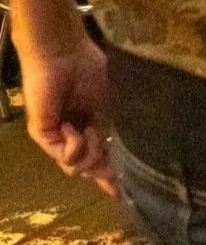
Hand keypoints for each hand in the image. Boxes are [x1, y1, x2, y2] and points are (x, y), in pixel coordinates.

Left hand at [18, 35, 115, 194]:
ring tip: (90, 130)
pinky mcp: (42, 134)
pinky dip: (74, 146)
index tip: (123, 191)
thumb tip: (116, 164)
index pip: (98, 158)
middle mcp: (71, 135)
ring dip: (89, 153)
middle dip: (101, 166)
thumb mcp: (107, 108)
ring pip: (75, 167)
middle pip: (87, 168)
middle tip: (106, 149)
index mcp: (88, 127)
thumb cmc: (88, 70)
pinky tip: (76, 128)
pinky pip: (63, 155)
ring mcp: (55, 136)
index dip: (110, 175)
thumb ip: (108, 135)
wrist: (64, 53)